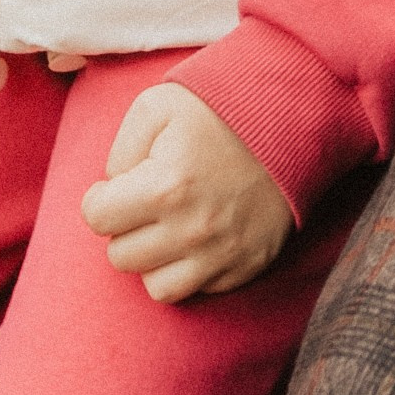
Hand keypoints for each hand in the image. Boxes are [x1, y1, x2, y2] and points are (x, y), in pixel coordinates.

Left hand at [81, 84, 294, 302]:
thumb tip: (111, 189)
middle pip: (122, 255)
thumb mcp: (158, 105)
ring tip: (169, 226)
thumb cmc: (222, 107)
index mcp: (165, 186)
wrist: (298, 116)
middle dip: (127, 227)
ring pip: (156, 286)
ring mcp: (224, 253)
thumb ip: (119, 150)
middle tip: (147, 202)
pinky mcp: (248, 265)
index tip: (117, 187)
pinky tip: (201, 235)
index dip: (101, 198)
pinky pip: (199, 289)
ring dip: (155, 258)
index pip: (97, 218)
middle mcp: (192, 229)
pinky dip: (192, 268)